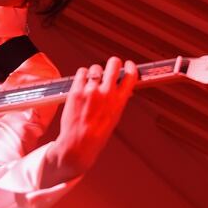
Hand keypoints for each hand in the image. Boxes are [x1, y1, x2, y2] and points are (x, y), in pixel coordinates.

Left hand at [43, 57, 137, 185]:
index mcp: (119, 101)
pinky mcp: (76, 90)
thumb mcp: (114, 117)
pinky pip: (81, 72)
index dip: (131, 67)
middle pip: (114, 64)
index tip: (129, 65)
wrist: (78, 144)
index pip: (131, 75)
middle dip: (114, 63)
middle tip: (112, 66)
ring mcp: (90, 91)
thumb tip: (120, 88)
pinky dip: (82, 76)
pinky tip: (82, 83)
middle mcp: (106, 93)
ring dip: (95, 73)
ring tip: (92, 82)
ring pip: (95, 68)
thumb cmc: (96, 135)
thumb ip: (117, 101)